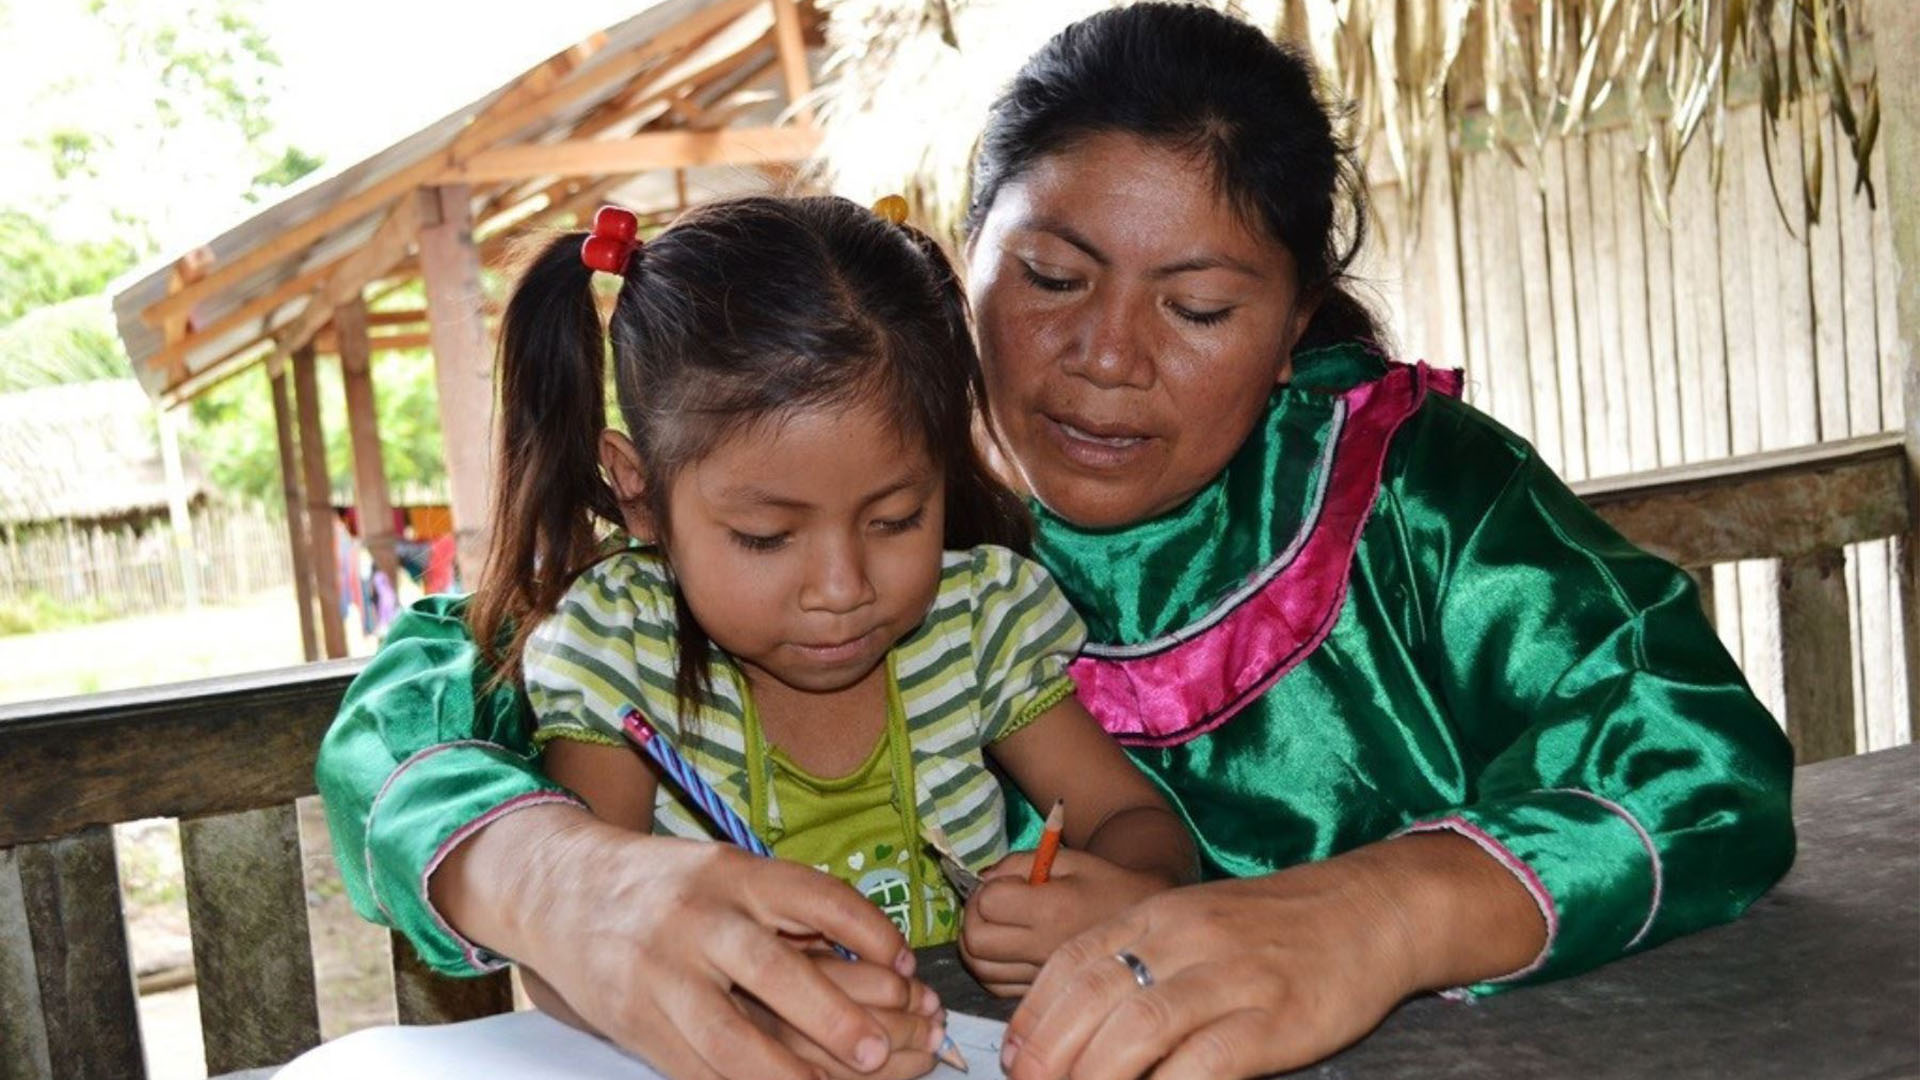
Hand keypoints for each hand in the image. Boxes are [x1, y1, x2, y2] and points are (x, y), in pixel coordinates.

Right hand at [437, 806, 923, 1079]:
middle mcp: (697, 920)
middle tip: (879, 1051)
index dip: (867, 932)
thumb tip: (874, 961)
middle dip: (831, 1016)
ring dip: (786, 1074)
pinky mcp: (636, 1023)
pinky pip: (695, 1070)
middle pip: (772, 970)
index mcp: (731, 874)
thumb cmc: (665, 885)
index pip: (814, 896)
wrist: (561, 892)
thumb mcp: (727, 871)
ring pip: (728, 1037)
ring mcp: (660, 976)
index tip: (905, 965)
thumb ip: (786, 911)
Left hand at [959, 849, 1175, 995]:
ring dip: (974, 945)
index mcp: (1051, 910)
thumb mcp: (1067, 859)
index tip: (1006, 883)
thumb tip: (980, 882)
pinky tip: (1004, 950)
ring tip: (994, 926)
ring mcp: (1041, 977)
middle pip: (975, 942)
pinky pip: (994, 987)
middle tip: (990, 904)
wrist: (1148, 926)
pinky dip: (987, 967)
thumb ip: (1018, 863)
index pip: (988, 903)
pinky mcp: (1041, 994)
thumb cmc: (1105, 884)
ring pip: (978, 969)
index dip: (987, 889)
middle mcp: (1043, 949)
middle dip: (972, 918)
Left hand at [998, 862, 1419, 1079]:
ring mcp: (1232, 976)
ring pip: (1138, 1029)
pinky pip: (1205, 1060)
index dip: (1035, 1015)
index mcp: (1158, 912)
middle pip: (1094, 998)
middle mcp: (1186, 937)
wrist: (1370, 910)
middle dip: (1052, 1053)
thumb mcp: (1195, 922)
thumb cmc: (1273, 926)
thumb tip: (1076, 1019)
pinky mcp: (1276, 1018)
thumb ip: (1140, 958)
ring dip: (1094, 1075)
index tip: (1013, 1058)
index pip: (1072, 961)